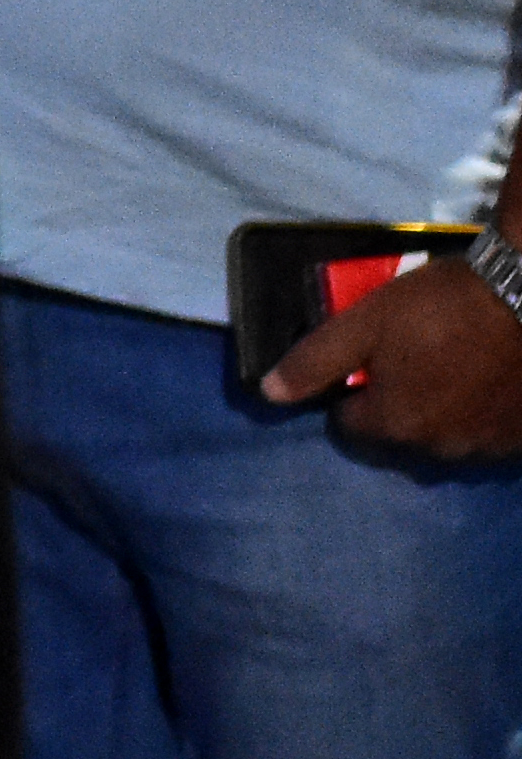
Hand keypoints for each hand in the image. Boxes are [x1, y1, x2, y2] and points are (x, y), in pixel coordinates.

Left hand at [266, 249, 521, 461]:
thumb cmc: (441, 307)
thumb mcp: (364, 322)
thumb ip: (314, 362)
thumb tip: (269, 394)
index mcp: (396, 427)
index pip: (350, 427)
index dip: (351, 394)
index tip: (368, 364)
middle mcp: (441, 451)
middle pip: (399, 437)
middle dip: (397, 409)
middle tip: (411, 362)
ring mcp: (489, 448)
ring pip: (446, 440)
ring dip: (441, 417)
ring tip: (452, 372)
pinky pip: (488, 437)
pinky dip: (481, 418)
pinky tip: (486, 385)